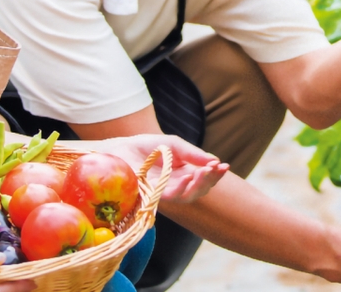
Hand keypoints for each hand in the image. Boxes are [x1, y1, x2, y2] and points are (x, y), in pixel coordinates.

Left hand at [90, 134, 228, 203]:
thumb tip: (214, 160)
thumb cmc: (144, 147)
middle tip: (218, 168)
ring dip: (200, 185)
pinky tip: (188, 177)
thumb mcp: (172, 144)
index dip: (215, 174)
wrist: (117, 149)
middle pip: (199, 190)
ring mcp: (164, 193)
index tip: (223, 165)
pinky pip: (170, 197)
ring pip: (188, 196)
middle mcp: (176, 186)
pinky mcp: (152, 196)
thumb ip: (191, 152)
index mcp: (182, 174)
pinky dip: (182, 188)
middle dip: (211, 180)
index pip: (203, 178)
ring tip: (205, 171)